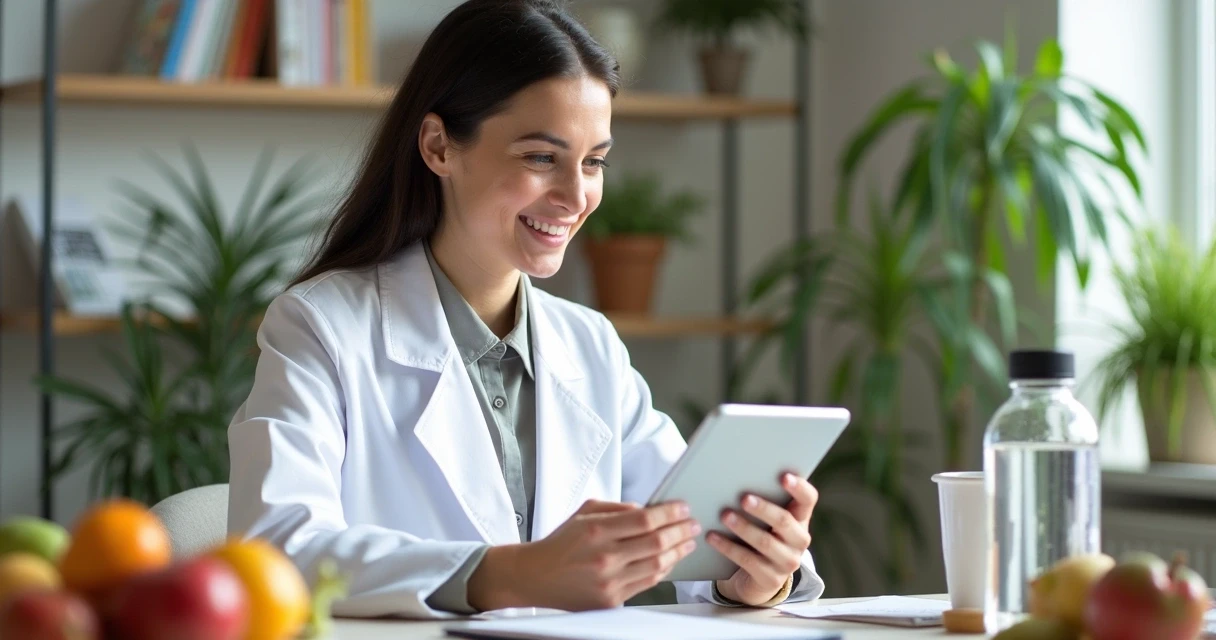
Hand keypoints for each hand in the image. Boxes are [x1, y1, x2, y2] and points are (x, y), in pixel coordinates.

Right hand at [467, 499, 699, 610]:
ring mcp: (608, 582)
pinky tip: (670, 560)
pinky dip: (662, 570)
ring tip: (687, 542)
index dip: (669, 513)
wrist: (536, 576)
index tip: (683, 508)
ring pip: (656, 566)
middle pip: (656, 543)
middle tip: (692, 525)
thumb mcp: (584, 513)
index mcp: (596, 530)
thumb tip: (648, 511)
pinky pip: (646, 584)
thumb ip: (617, 509)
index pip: (644, 520)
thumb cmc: (561, 542)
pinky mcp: (611, 601)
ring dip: (677, 553)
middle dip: (680, 532)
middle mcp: (604, 557)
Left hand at [709, 473, 817, 605]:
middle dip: (764, 509)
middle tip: (744, 498)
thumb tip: (738, 476)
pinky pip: (747, 560)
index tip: (784, 476)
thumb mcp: (768, 520)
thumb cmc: (762, 536)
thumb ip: (764, 501)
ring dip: (744, 527)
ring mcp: (787, 562)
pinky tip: (713, 537)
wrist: (759, 578)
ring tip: (725, 516)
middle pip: (784, 521)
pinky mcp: (770, 578)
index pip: (808, 500)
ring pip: (765, 542)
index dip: (799, 488)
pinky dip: (728, 547)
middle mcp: (799, 541)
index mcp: (801, 519)